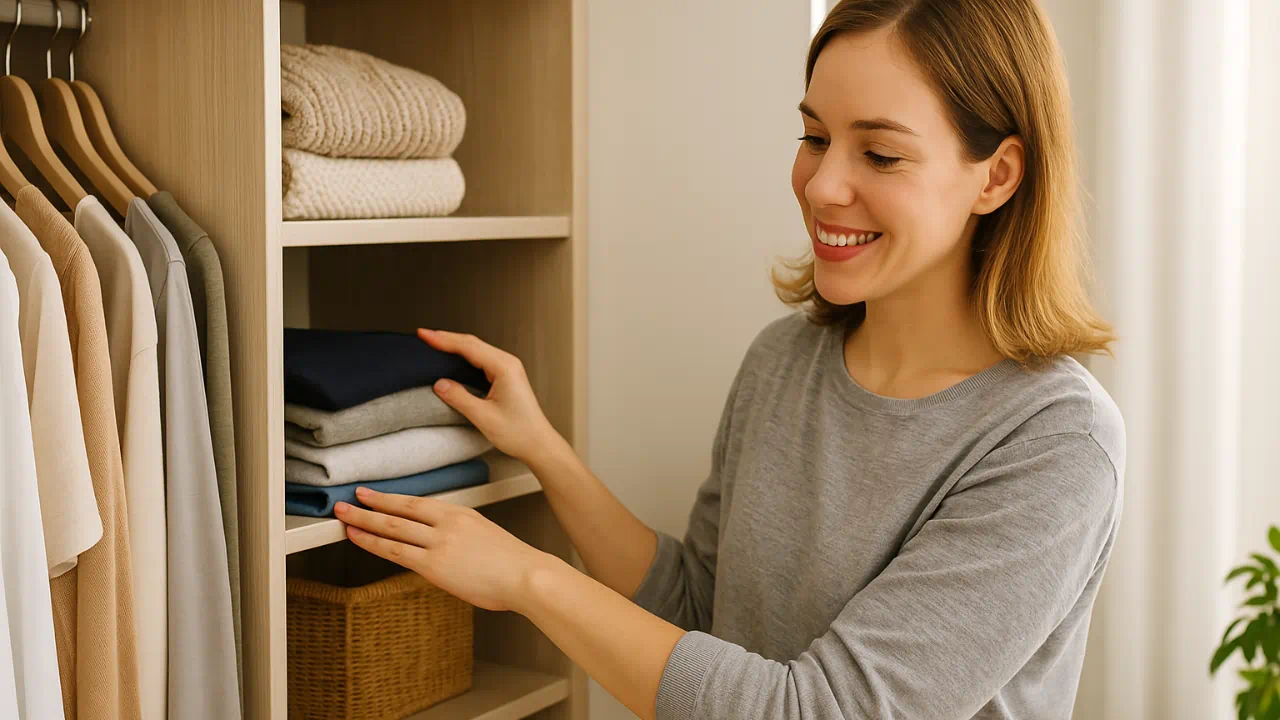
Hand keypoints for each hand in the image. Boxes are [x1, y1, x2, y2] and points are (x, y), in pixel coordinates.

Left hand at [335, 488, 559, 612]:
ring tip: (342, 516)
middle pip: (399, 511)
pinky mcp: (435, 565)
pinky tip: (357, 538)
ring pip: (391, 528)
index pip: (416, 503)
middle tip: (346, 500)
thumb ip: (460, 536)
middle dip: (369, 506)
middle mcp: (446, 523)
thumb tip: (440, 545)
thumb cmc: (512, 563)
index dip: (389, 498)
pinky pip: (396, 551)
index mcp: (460, 513)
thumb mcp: (484, 536)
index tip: (370, 494)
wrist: (526, 575)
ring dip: (363, 521)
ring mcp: (439, 543)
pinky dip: (372, 543)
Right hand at [418, 328, 566, 465]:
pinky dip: (464, 355)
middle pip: (472, 343)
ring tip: (434, 342)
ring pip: (477, 349)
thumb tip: (439, 384)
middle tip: (424, 335)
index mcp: (504, 368)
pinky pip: (482, 359)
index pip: (468, 347)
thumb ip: (459, 398)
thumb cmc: (519, 432)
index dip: (444, 340)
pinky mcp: (506, 376)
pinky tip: (453, 357)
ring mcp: (508, 368)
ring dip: (455, 345)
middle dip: (447, 338)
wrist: (538, 443)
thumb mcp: (484, 417)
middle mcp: (508, 363)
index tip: (424, 335)